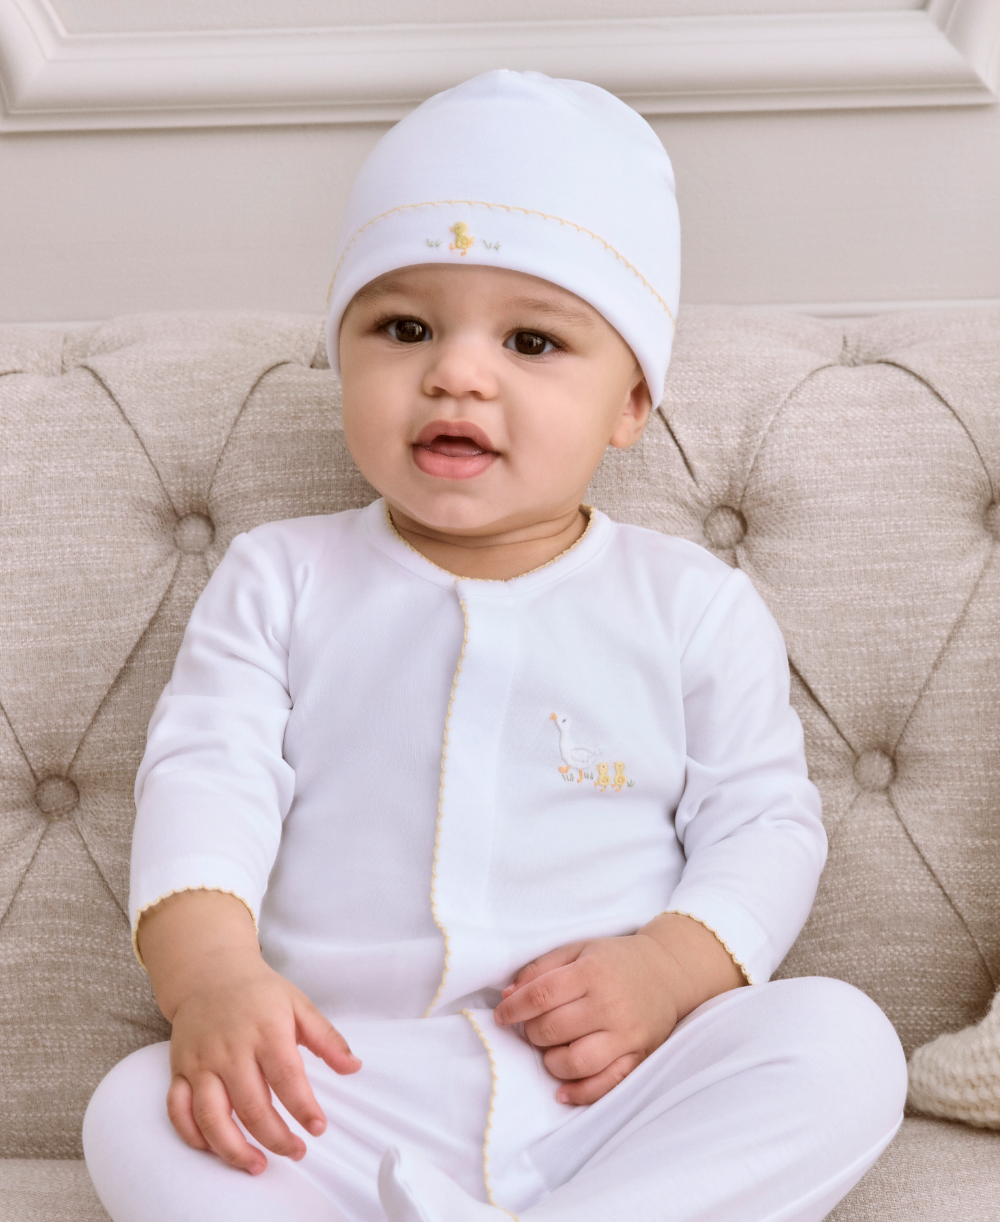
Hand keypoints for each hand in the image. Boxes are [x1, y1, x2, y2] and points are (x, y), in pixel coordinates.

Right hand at [138, 891, 360, 1174]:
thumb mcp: (300, 1005)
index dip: (303, 1107)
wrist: (210, 973)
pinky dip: (193, 1136)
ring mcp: (201, 1062)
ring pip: (211, 1116)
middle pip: (251, 1105)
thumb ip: (327, 1039)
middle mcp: (230, 1049)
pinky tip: (214, 1148)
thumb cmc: (260, 993)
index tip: (318, 1128)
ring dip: (234, 1148)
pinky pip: (179, 1110)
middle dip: (275, 1137)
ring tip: (257, 1164)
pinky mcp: (179, 1070)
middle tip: (296, 1151)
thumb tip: (354, 1067)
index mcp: (265, 1031)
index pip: (287, 1077)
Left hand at [493, 913, 744, 1104]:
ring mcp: (627, 1034)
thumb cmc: (614, 960)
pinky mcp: (639, 1057)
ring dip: (551, 1062)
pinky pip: (606, 1085)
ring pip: (576, 1062)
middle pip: (554, 1030)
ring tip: (550, 1051)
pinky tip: (562, 1090)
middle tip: (531, 1029)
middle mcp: (610, 1004)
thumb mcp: (578, 950)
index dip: (515, 1009)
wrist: (667, 972)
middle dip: (532, 1033)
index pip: (541, 996)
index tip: (502, 1015)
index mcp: (592, 972)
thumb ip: (541, 969)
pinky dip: (580, 1093)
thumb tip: (508, 995)